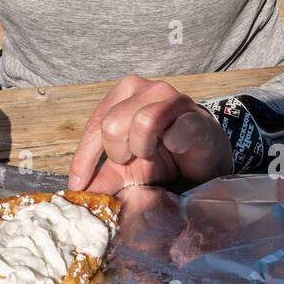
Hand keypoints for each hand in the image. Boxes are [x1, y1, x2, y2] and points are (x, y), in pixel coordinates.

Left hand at [67, 74, 232, 194]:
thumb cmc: (163, 159)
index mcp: (124, 95)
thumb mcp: (127, 169)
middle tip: (133, 160)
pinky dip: (173, 145)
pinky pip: (178, 130)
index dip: (84, 157)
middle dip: (118, 152)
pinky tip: (175, 149)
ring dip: (144, 148)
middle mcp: (147, 90)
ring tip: (153, 154)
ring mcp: (174, 100)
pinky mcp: (198, 118)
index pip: (95, 124)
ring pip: (143, 121)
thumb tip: (77, 194)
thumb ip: (103, 177)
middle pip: (113, 124)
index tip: (78, 185)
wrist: (206, 161)